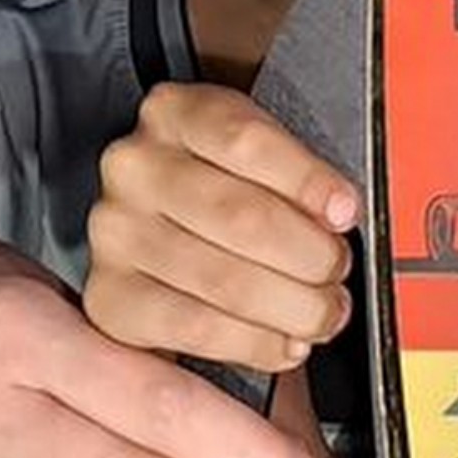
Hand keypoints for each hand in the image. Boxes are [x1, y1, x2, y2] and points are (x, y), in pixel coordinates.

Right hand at [83, 85, 361, 376]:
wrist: (156, 224)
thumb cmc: (220, 187)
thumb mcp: (255, 153)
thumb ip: (295, 176)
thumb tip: (339, 216)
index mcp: (173, 114)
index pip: (245, 142)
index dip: (306, 181)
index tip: (344, 213)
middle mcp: (134, 168)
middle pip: (240, 218)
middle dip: (310, 257)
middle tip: (337, 272)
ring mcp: (116, 233)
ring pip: (224, 281)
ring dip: (294, 308)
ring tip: (322, 313)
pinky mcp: (112, 296)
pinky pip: (196, 329)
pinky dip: (255, 343)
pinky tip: (284, 342)